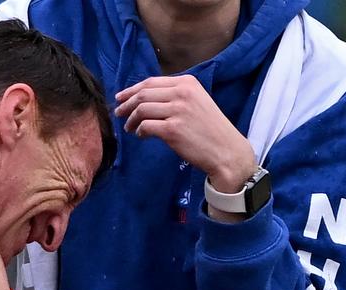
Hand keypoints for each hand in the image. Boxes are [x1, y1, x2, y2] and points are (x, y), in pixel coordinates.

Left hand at [115, 76, 257, 192]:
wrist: (226, 151)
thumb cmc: (211, 130)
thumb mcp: (197, 102)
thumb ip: (175, 95)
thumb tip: (145, 98)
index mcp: (187, 83)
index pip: (151, 82)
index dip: (132, 89)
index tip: (121, 97)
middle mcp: (182, 93)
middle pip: (143, 94)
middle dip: (126, 103)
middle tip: (118, 112)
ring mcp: (177, 110)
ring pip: (141, 109)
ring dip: (130, 119)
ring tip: (128, 127)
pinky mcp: (173, 129)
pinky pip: (145, 126)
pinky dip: (139, 131)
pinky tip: (141, 135)